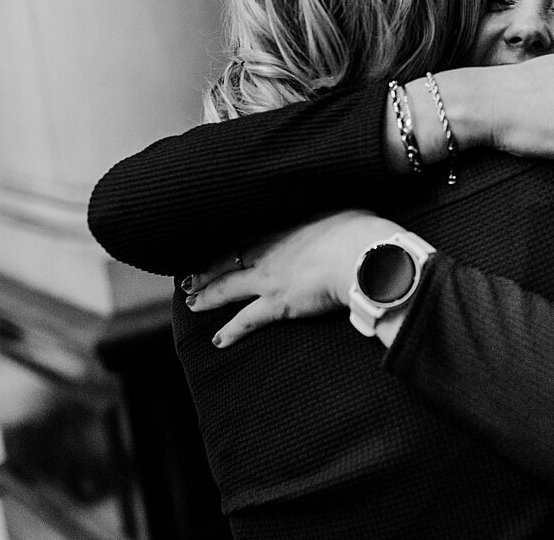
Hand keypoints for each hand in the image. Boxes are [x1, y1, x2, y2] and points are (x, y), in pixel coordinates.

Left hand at [182, 209, 404, 347]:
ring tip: (192, 302)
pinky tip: (218, 340)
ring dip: (208, 295)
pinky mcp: (277, 304)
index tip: (220, 248)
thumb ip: (336, 217)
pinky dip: (231, 331)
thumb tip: (344, 217)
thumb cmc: (363, 231)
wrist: (363, 254)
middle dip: (209, 269)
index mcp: (288, 226)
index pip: (251, 235)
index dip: (234, 244)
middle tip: (191, 277)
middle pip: (230, 259)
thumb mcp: (347, 211)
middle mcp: (271, 250)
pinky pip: (246, 320)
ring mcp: (270, 277)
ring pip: (228, 287)